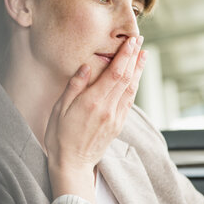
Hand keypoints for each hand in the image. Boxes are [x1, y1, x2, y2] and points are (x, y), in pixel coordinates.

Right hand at [44, 36, 146, 202]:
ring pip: (132, 89)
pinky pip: (129, 101)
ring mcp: (116, 117)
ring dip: (139, 70)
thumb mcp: (59, 109)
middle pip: (127, 78)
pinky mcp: (118, 124)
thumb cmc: (60, 136)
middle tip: (140, 40)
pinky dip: (134, 85)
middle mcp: (108, 109)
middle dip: (134, 57)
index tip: (131, 41)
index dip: (125, 55)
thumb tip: (86, 66)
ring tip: (144, 54)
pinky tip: (136, 77)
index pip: (115, 73)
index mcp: (93, 102)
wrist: (72, 164)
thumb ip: (74, 86)